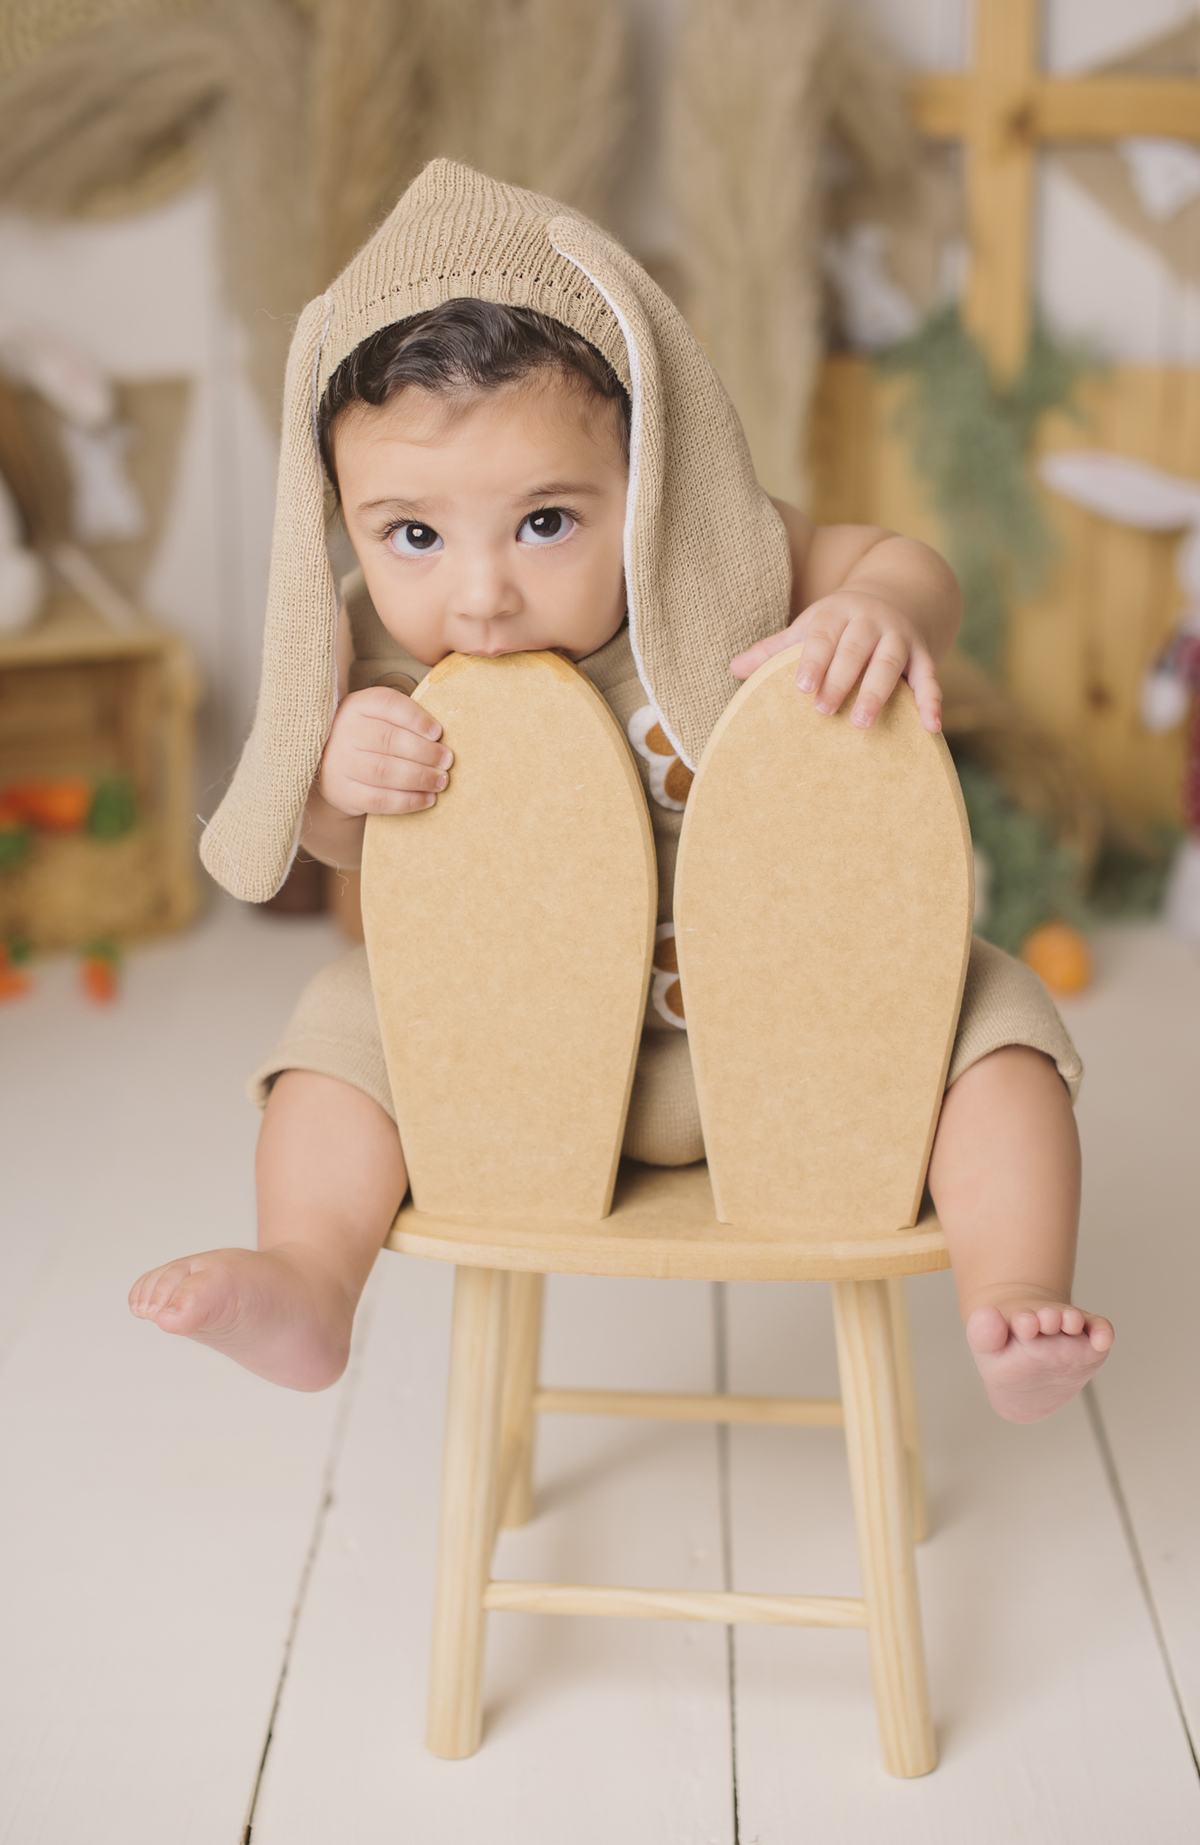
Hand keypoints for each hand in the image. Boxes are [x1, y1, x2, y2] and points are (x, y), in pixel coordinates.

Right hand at [317, 686, 453, 816]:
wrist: (330, 765)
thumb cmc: (368, 738)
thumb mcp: (379, 717)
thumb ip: (406, 721)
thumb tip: (441, 739)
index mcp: (358, 706)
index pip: (388, 705)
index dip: (416, 719)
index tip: (438, 733)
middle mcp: (345, 732)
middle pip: (388, 740)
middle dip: (424, 752)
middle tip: (446, 760)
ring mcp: (341, 763)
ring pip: (385, 771)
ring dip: (420, 778)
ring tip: (441, 781)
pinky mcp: (344, 792)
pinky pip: (380, 799)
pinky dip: (408, 801)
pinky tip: (427, 798)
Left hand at [730, 591, 942, 733]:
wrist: (897, 593)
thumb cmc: (840, 623)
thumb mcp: (810, 626)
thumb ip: (774, 649)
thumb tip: (734, 669)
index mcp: (837, 613)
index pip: (823, 635)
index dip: (813, 659)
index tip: (802, 687)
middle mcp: (870, 621)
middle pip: (855, 649)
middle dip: (841, 679)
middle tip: (824, 711)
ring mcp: (899, 637)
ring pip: (890, 662)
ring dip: (877, 691)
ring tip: (862, 722)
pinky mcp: (923, 654)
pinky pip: (930, 678)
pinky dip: (931, 702)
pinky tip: (930, 728)